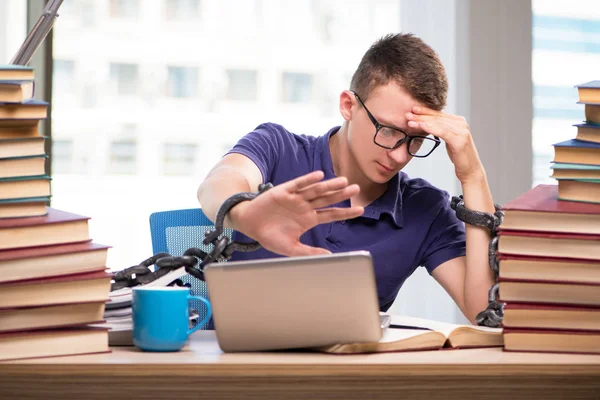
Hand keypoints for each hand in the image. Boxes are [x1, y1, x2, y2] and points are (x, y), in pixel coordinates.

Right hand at [228, 171, 363, 256]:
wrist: (248, 224)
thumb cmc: (269, 236)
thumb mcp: (291, 248)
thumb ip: (309, 252)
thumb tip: (330, 256)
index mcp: (309, 219)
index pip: (331, 214)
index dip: (345, 212)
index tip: (360, 210)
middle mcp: (305, 206)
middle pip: (327, 199)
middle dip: (341, 195)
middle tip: (356, 189)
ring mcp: (296, 198)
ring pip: (316, 190)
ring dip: (329, 185)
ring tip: (343, 181)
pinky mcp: (284, 191)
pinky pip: (298, 184)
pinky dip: (308, 180)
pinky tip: (319, 176)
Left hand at [406, 106, 484, 184]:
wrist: (470, 170)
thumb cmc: (459, 156)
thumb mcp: (449, 140)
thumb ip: (442, 130)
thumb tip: (427, 124)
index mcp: (458, 122)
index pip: (439, 114)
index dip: (425, 111)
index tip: (412, 109)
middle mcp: (461, 124)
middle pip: (437, 117)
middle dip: (421, 115)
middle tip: (407, 114)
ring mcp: (461, 131)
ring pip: (438, 123)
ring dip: (422, 121)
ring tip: (410, 121)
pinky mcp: (459, 140)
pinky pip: (442, 132)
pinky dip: (430, 128)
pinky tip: (421, 126)